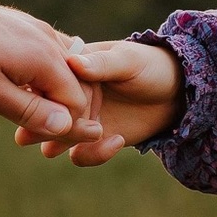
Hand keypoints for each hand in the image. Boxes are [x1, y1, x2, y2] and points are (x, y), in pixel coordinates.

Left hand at [0, 0, 102, 140]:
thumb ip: (29, 110)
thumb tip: (67, 127)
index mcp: (46, 57)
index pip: (78, 102)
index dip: (66, 126)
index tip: (44, 143)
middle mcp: (48, 38)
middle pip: (77, 84)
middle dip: (64, 111)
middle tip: (37, 133)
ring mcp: (35, 28)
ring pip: (64, 68)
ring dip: (53, 93)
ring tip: (29, 112)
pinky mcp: (21, 24)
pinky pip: (46, 54)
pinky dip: (42, 75)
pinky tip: (21, 86)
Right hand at [15, 39, 184, 165]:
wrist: (177, 94)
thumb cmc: (152, 67)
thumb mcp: (129, 61)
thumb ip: (103, 63)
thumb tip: (74, 63)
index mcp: (68, 68)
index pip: (41, 82)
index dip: (42, 95)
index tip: (55, 103)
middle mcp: (67, 95)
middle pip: (39, 114)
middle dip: (41, 124)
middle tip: (53, 130)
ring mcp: (79, 119)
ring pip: (51, 138)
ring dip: (61, 142)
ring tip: (90, 135)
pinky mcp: (94, 140)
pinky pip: (79, 155)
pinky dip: (92, 154)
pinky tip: (118, 140)